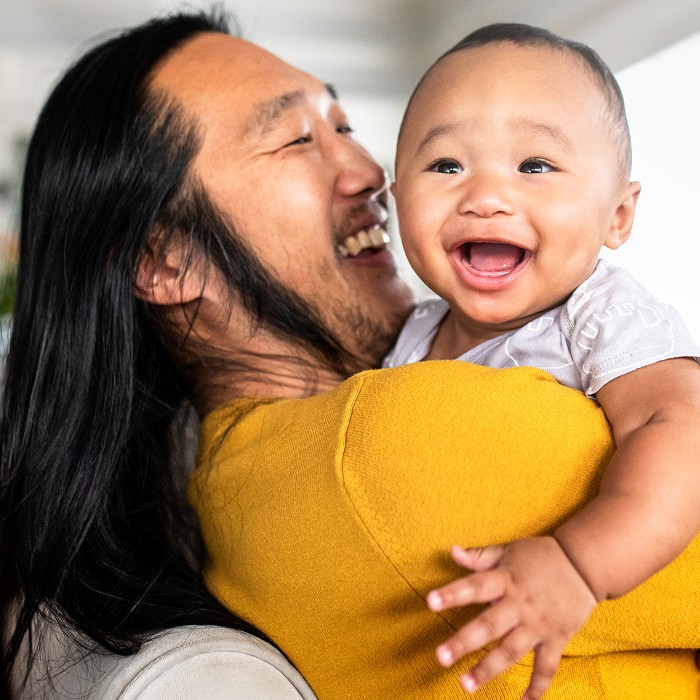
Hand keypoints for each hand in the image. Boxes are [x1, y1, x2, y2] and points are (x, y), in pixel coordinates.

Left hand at [426, 537, 595, 699]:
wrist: (584, 564)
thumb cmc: (540, 556)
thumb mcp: (508, 551)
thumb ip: (479, 556)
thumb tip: (451, 551)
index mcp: (506, 579)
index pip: (475, 587)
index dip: (452, 594)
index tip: (430, 602)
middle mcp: (520, 604)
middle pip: (489, 626)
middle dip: (464, 642)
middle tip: (440, 657)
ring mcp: (538, 624)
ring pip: (511, 650)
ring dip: (488, 669)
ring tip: (465, 685)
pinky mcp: (557, 638)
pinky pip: (547, 667)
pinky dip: (538, 686)